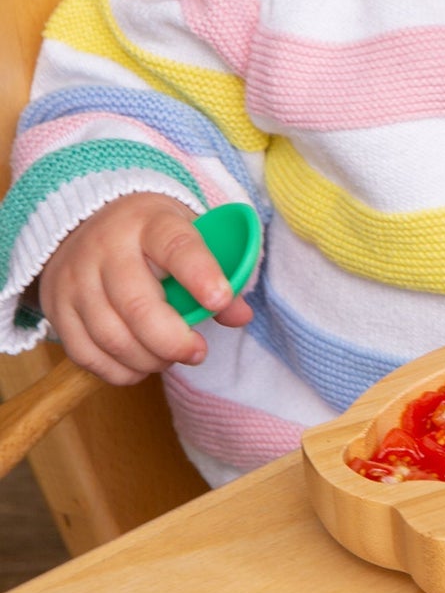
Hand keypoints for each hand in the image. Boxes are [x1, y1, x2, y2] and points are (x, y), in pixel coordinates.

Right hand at [39, 193, 252, 384]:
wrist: (87, 222)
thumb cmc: (153, 235)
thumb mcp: (191, 234)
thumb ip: (220, 271)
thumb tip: (240, 314)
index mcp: (151, 223)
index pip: (176, 247)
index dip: (200, 275)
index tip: (220, 300)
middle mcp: (107, 247)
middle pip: (137, 305)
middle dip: (173, 341)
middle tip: (198, 352)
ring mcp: (76, 278)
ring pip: (111, 336)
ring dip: (148, 360)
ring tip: (171, 357)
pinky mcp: (56, 307)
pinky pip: (85, 354)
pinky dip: (118, 370)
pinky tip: (140, 365)